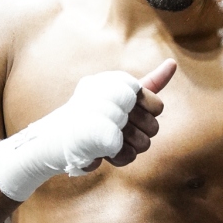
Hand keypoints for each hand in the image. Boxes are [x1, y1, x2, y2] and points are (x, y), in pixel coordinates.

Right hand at [0, 59, 176, 201]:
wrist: (49, 142)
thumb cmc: (87, 121)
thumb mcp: (119, 99)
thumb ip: (147, 86)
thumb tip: (173, 63)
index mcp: (117, 83)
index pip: (157, 105)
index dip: (147, 117)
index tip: (126, 116)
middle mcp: (110, 94)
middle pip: (155, 127)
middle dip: (140, 136)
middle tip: (116, 134)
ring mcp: (103, 114)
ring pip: (144, 143)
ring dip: (129, 149)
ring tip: (107, 142)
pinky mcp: (100, 137)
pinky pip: (127, 155)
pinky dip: (117, 158)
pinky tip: (101, 153)